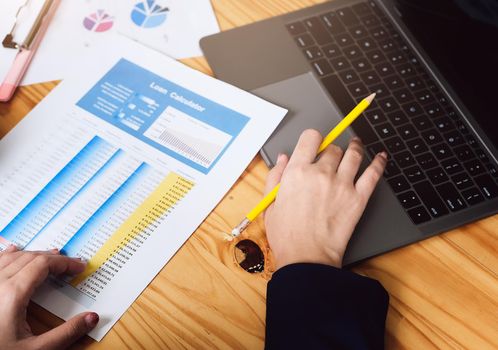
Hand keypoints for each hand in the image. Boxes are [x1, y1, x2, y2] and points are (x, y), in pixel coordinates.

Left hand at [0, 246, 98, 349]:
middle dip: (52, 258)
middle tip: (70, 265)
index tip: (79, 267)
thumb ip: (66, 333)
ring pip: (10, 257)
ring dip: (32, 255)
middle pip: (29, 257)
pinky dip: (7, 255)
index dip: (64, 263)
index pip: (43, 264)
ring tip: (48, 257)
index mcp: (12, 294)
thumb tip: (92, 318)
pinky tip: (12, 252)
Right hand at [264, 129, 386, 268]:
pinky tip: (380, 157)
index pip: (310, 138)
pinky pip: (373, 173)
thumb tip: (282, 160)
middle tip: (332, 157)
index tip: (315, 142)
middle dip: (331, 151)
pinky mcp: (358, 198)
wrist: (307, 258)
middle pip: (333, 148)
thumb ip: (275, 177)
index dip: (313, 138)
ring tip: (356, 146)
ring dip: (355, 148)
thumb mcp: (270, 204)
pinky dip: (378, 162)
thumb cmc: (287, 236)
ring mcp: (342, 185)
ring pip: (353, 155)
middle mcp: (320, 173)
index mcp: (297, 172)